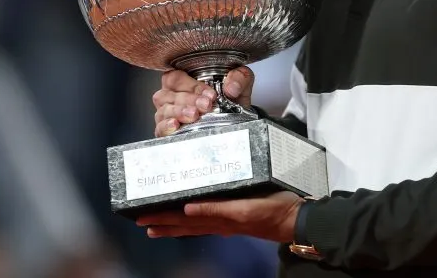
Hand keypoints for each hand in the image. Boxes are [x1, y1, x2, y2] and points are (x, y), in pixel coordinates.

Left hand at [137, 191, 303, 242]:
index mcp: (219, 217)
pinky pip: (209, 221)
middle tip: (141, 222)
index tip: (142, 216)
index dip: (163, 216)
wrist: (295, 218)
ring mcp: (229, 221)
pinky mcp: (238, 216)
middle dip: (163, 222)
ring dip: (175, 225)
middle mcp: (220, 221)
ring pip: (195, 224)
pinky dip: (196, 221)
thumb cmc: (272, 211)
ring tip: (156, 227)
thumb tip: (188, 209)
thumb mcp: (243, 209)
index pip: (184, 218)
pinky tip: (192, 218)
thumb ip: (216, 209)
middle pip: (185, 223)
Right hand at [152, 66, 255, 136]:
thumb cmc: (230, 97)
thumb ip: (239, 77)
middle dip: (189, 100)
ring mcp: (167, 112)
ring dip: (179, 112)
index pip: (178, 78)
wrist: (236, 119)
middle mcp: (171, 94)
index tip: (211, 95)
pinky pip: (160, 128)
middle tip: (205, 106)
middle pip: (169, 94)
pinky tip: (175, 125)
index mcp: (183, 78)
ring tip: (194, 115)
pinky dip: (166, 126)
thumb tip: (232, 87)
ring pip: (164, 110)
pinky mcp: (167, 130)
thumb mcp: (239, 82)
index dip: (193, 86)